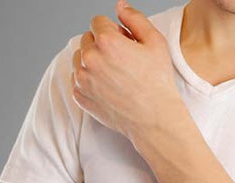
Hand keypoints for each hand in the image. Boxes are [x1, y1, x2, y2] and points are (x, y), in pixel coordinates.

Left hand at [71, 0, 182, 141]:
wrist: (154, 119)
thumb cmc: (158, 82)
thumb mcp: (155, 42)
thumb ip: (135, 18)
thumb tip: (120, 6)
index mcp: (106, 41)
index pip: (97, 21)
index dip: (114, 30)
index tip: (125, 44)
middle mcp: (89, 58)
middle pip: (87, 39)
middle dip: (101, 45)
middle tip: (122, 60)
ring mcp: (82, 79)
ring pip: (79, 58)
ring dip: (93, 61)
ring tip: (114, 74)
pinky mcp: (80, 96)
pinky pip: (77, 78)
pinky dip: (89, 80)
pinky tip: (108, 87)